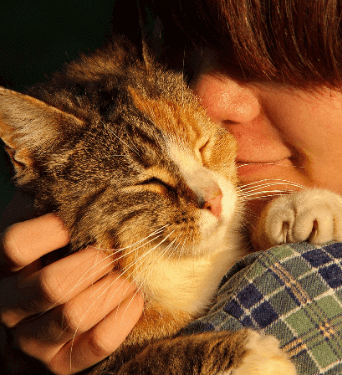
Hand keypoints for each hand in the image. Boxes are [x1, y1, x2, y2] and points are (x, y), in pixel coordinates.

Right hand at [0, 213, 143, 374]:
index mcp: (4, 265)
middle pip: (52, 285)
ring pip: (75, 316)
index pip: (16, 245)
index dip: (52, 229)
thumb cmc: (55, 249)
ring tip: (127, 272)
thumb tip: (89, 180)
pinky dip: (122, 318)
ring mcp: (32, 338)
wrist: (51, 294)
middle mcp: (11, 305)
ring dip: (111, 289)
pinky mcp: (60, 362)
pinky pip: (96, 345)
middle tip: (113, 250)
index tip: (82, 220)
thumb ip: (56, 201)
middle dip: (94, 262)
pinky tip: (134, 296)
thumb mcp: (45, 220)